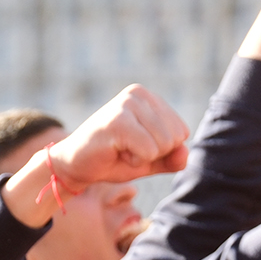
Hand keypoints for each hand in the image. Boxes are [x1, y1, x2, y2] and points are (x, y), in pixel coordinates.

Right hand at [3, 85, 188, 226]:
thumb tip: (185, 151)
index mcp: (148, 98)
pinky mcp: (118, 120)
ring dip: (143, 157)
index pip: (182, 131)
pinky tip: (116, 152)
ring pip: (164, 144)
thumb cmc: (113, 159)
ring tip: (121, 150)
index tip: (136, 146)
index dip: (162, 150)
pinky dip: (134, 161)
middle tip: (127, 150)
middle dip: (154, 154)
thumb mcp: (150, 160)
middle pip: (175, 138)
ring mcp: (127, 104)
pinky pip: (149, 151)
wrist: (75, 165)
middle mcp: (138, 94)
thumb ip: (173, 158)